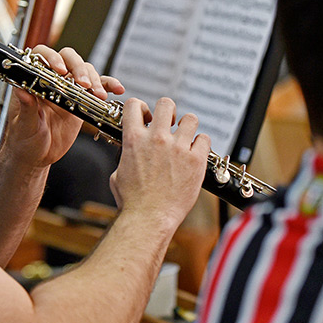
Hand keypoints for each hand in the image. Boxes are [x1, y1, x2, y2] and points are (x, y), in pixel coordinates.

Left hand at [0, 45, 123, 170]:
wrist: (39, 156)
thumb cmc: (25, 140)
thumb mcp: (24, 126)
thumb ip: (25, 108)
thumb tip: (21, 90)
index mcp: (33, 82)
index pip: (41, 57)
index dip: (52, 58)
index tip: (60, 70)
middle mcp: (51, 81)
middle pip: (67, 58)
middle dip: (78, 68)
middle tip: (84, 84)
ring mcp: (68, 89)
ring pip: (84, 71)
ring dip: (94, 79)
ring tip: (99, 95)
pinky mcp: (82, 100)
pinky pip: (97, 87)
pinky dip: (108, 85)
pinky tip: (116, 89)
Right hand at [111, 97, 209, 229]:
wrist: (149, 219)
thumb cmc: (132, 201)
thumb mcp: (118, 174)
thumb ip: (125, 157)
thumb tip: (129, 153)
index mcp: (134, 139)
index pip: (134, 105)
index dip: (141, 108)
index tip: (146, 118)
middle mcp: (156, 139)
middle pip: (166, 103)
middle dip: (168, 112)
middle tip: (169, 125)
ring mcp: (178, 148)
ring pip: (190, 118)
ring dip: (187, 127)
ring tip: (185, 139)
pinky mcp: (195, 160)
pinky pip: (205, 139)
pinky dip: (201, 144)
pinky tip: (196, 154)